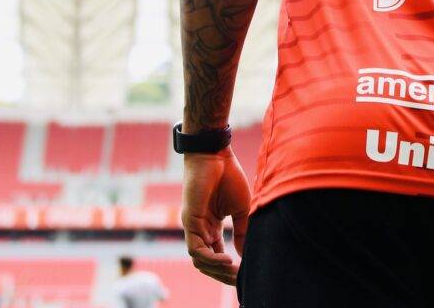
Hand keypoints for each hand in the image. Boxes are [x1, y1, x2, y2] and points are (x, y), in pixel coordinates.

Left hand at [181, 147, 250, 285]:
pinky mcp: (189, 222)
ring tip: (235, 271)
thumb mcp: (241, 209)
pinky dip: (211, 258)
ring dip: (216, 269)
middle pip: (207, 262)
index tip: (245, 273)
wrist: (215, 155)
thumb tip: (243, 254)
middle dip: (223, 274)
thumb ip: (241, 231)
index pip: (217, 254)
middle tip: (240, 279)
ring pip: (199, 260)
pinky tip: (228, 260)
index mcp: (212, 226)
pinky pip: (196, 249)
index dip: (229, 267)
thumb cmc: (228, 176)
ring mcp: (193, 227)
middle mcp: (201, 229)